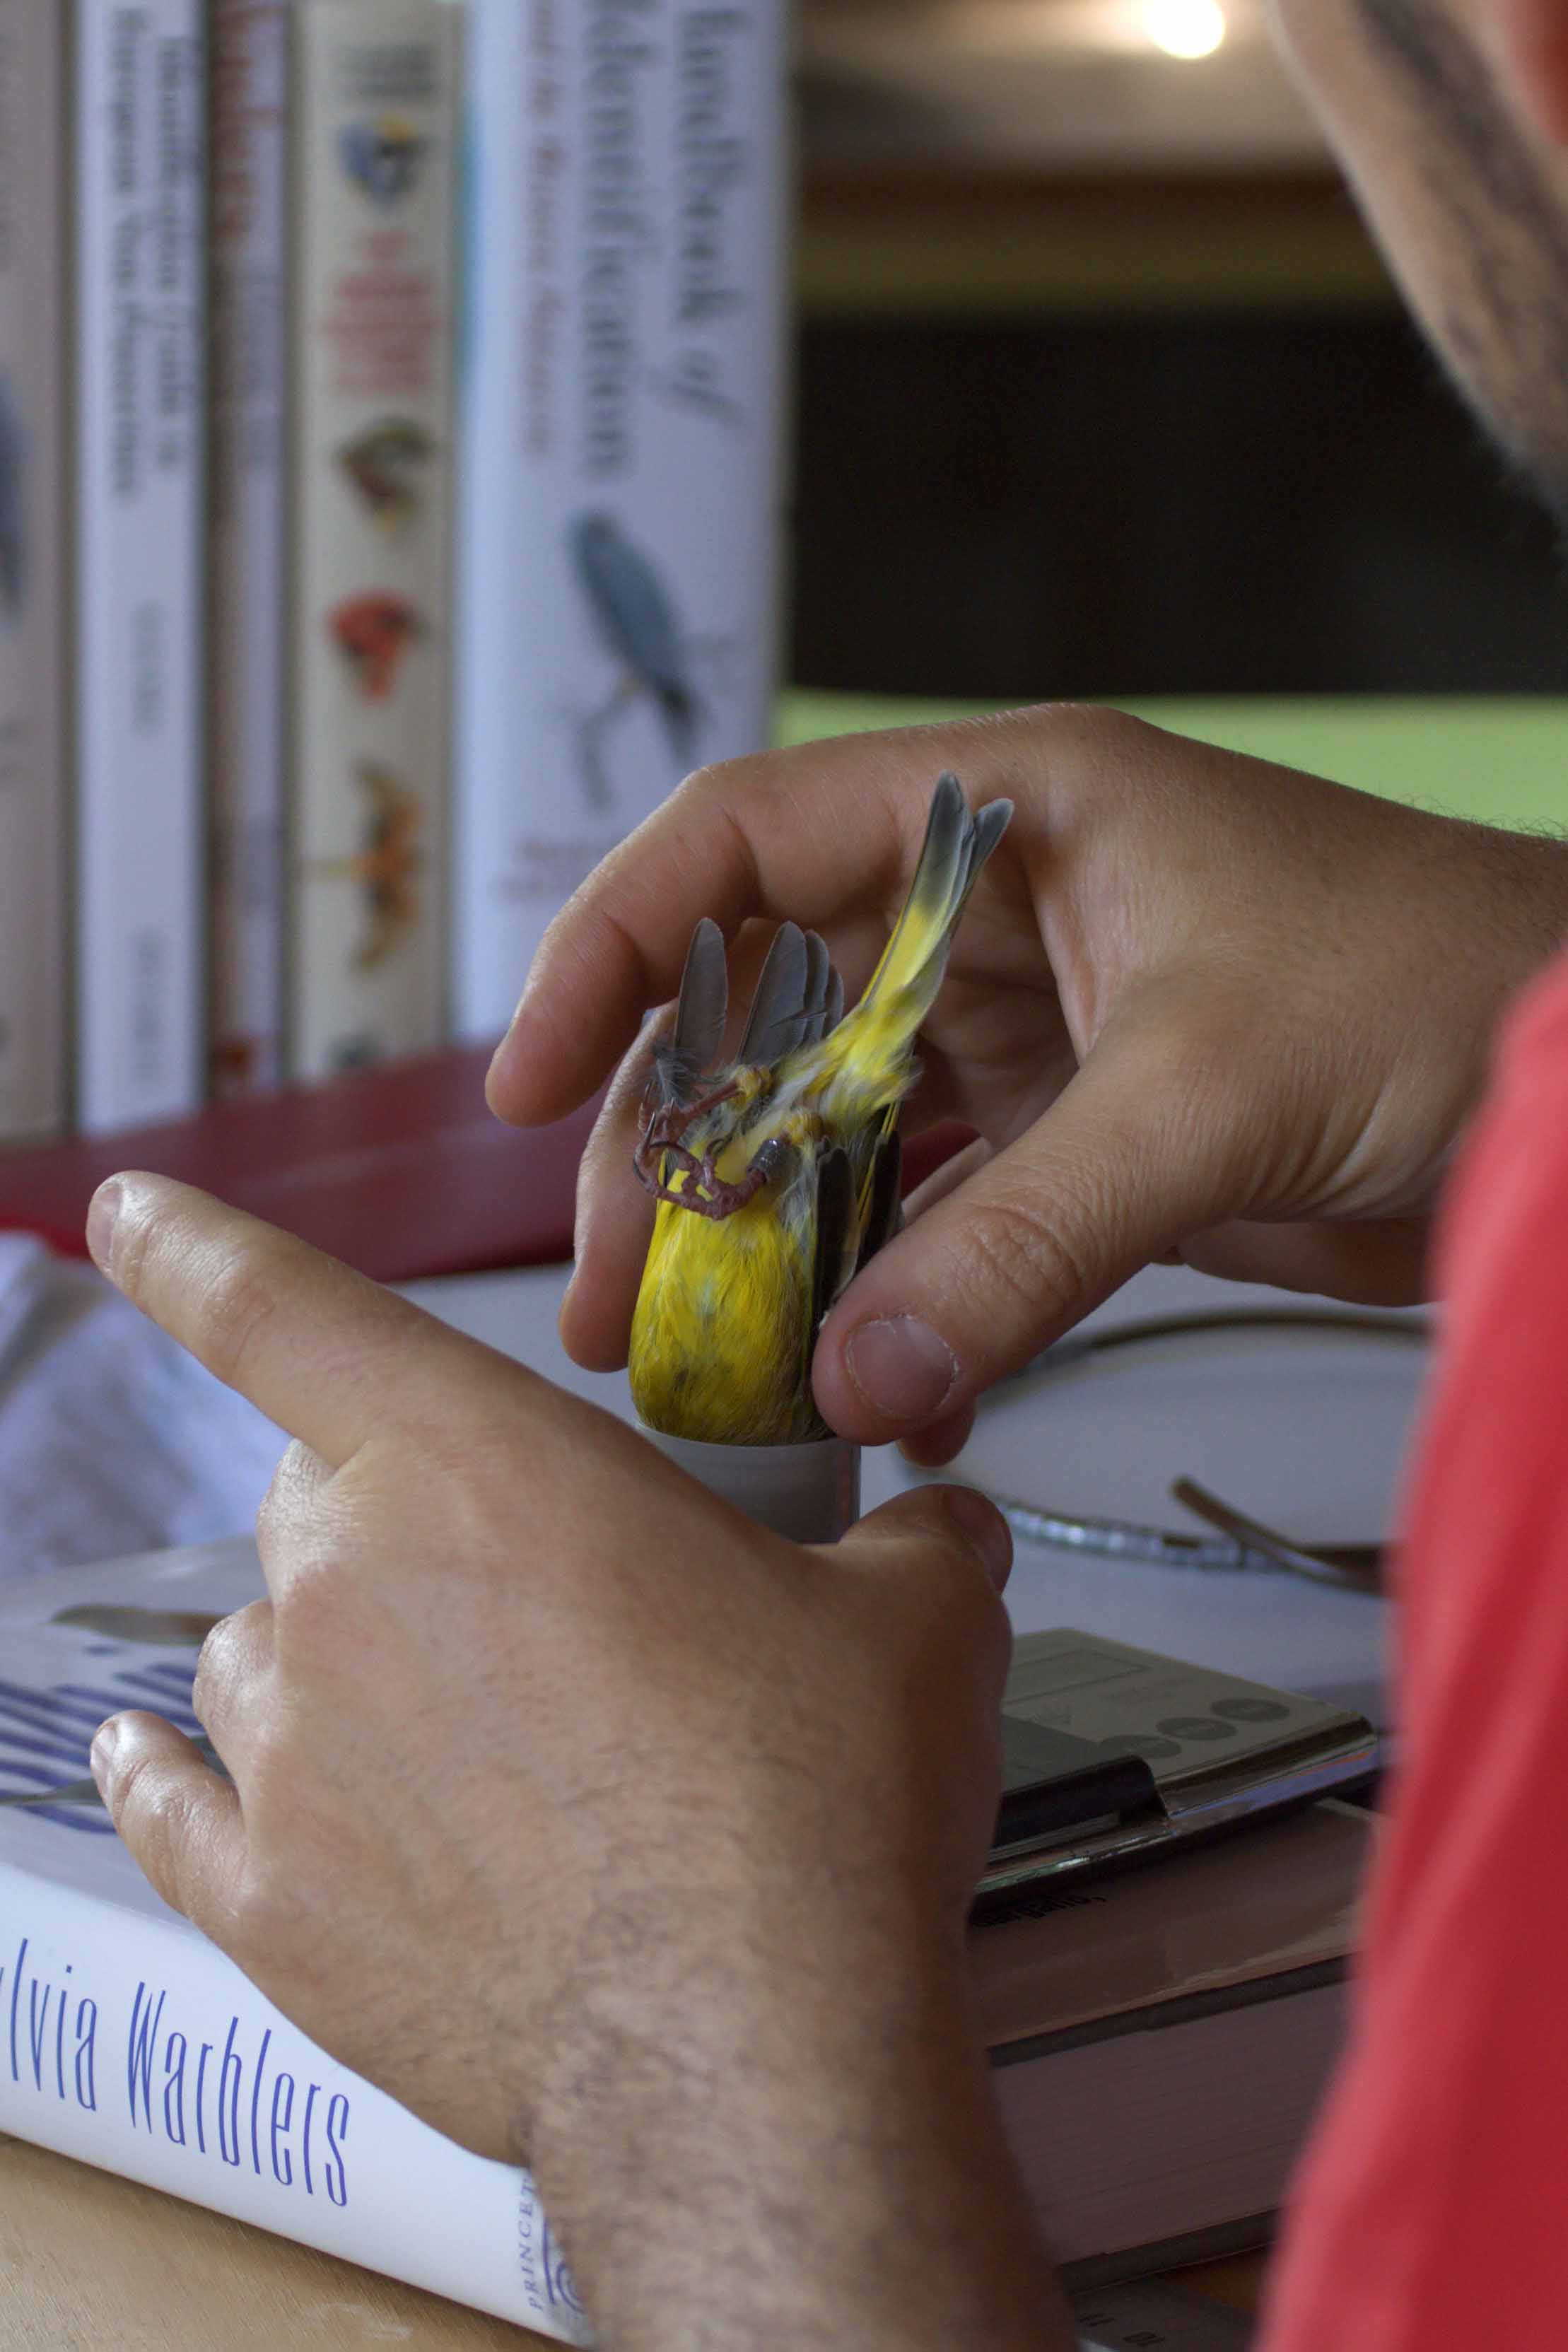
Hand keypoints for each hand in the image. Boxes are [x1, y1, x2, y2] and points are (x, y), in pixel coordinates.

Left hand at [85, 1174, 1066, 2350]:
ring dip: (332, 1661)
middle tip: (526, 1608)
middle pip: (315, 1495)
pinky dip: (173, 1778)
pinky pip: (170, 1803)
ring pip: (257, 1648)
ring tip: (464, 1736)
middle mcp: (348, 1581)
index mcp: (481, 1464)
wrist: (754, 2051)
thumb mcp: (911, 1621)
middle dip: (400, 1521)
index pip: (284, 1308)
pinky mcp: (267, 1901)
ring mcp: (287, 1746)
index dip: (191, 1242)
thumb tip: (939, 1533)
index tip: (127, 1209)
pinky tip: (175, 1770)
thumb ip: (907, 1542)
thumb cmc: (810, 1817)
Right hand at [489, 707, 1567, 1459]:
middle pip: (765, 1014)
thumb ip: (1021, 1246)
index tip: (529, 1083)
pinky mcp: (1084, 1143)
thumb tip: (856, 1382)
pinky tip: (862, 1386)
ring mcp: (1035, 1033)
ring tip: (699, 1369)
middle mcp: (993, 912)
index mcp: (1004, 811)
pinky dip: (895, 1301)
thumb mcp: (1204, 1100)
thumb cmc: (1442, 988)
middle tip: (614, 1298)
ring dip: (771, 1247)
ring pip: (843, 1133)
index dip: (613, 948)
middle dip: (678, 1151)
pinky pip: (943, 1221)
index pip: (740, 840)